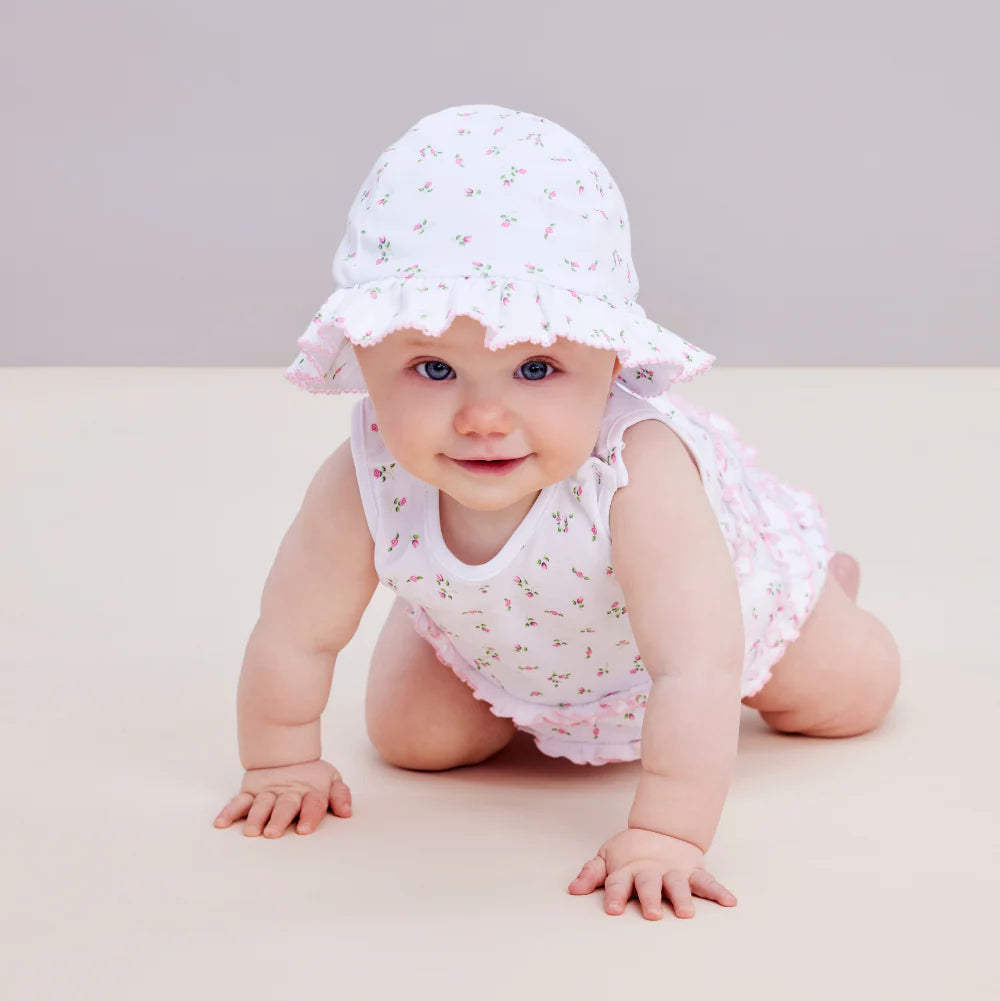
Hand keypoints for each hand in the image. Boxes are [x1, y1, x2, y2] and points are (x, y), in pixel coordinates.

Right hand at [213, 758, 351, 836]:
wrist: (287, 752)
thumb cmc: (312, 776)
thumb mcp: (332, 780)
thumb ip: (340, 796)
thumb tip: (347, 812)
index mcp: (310, 791)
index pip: (313, 803)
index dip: (310, 815)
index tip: (304, 829)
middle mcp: (288, 793)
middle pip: (285, 806)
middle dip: (279, 819)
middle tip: (272, 833)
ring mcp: (268, 792)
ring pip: (261, 804)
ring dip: (255, 817)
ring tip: (251, 831)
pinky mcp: (250, 791)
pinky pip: (238, 801)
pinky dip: (229, 811)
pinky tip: (221, 823)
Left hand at [568, 827, 736, 919]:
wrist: (663, 827)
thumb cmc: (632, 850)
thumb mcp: (607, 857)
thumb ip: (592, 873)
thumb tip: (573, 890)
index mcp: (628, 870)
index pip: (618, 884)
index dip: (614, 896)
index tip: (612, 910)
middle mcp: (652, 872)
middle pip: (650, 885)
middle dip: (650, 899)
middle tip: (652, 914)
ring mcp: (674, 871)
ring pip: (679, 885)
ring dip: (683, 898)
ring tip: (687, 913)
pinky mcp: (693, 871)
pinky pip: (708, 881)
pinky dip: (719, 891)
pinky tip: (730, 902)